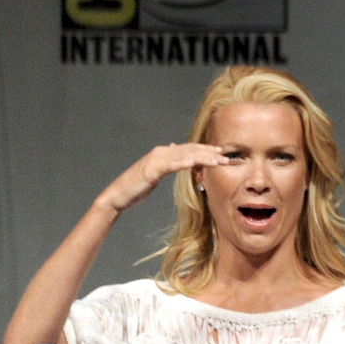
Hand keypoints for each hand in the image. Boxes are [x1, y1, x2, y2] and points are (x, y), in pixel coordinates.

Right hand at [97, 143, 229, 214]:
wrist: (117, 195)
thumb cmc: (137, 186)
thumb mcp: (155, 171)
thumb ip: (166, 161)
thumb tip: (173, 147)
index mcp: (163, 153)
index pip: (189, 148)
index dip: (206, 149)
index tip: (221, 152)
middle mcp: (160, 153)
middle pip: (190, 150)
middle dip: (209, 153)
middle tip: (227, 157)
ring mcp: (155, 160)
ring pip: (184, 156)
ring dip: (203, 157)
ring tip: (218, 160)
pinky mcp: (151, 170)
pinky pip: (170, 165)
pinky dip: (183, 162)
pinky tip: (195, 163)